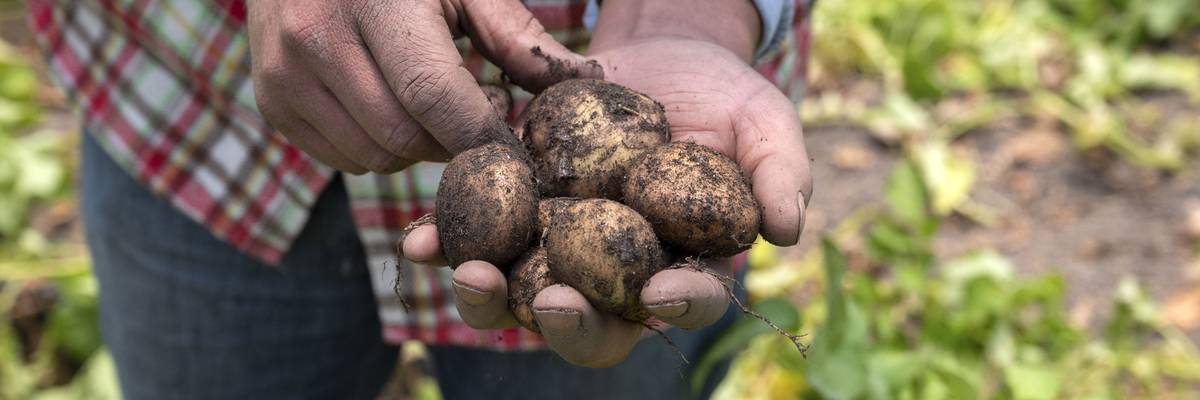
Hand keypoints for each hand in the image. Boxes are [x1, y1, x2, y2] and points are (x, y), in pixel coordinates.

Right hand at [248, 0, 602, 173]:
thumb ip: (518, 38)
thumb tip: (585, 85)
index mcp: (373, 1)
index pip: (433, 95)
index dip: (482, 134)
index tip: (518, 150)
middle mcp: (315, 38)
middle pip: (405, 137)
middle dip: (452, 141)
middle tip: (476, 115)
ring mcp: (282, 74)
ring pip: (374, 157)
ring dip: (417, 147)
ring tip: (431, 104)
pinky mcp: (270, 103)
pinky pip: (342, 159)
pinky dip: (377, 148)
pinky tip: (389, 104)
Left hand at [401, 0, 811, 367]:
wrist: (658, 54)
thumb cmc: (722, 96)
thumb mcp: (765, 123)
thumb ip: (780, 173)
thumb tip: (788, 231)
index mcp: (686, 266)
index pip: (689, 301)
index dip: (678, 305)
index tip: (659, 293)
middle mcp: (621, 274)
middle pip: (598, 324)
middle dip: (571, 324)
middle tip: (551, 301)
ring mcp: (563, 250)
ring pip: (525, 298)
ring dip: (493, 298)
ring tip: (469, 274)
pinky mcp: (517, 216)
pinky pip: (477, 243)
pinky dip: (443, 247)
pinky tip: (417, 242)